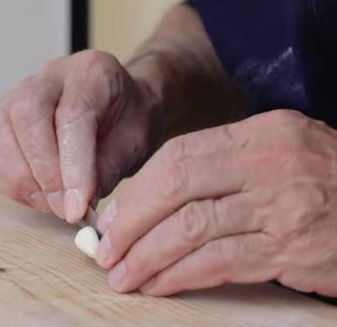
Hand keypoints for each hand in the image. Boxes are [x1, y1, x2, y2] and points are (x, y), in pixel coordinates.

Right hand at [0, 50, 160, 221]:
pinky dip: (7, 180)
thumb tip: (76, 204)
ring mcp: (18, 92)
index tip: (77, 206)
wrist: (119, 107)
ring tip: (49, 205)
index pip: (72, 116)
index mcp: (92, 73)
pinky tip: (33, 196)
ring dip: (21, 179)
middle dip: (42, 171)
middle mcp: (50, 75)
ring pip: (0, 130)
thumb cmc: (128, 122)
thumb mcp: (134, 145)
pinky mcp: (0, 117)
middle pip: (27, 115)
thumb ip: (106, 171)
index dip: (72, 166)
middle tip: (61, 207)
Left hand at [96, 109, 336, 296]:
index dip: (137, 189)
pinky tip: (159, 286)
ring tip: (122, 275)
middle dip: (130, 222)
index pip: (178, 154)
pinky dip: (179, 276)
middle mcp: (270, 164)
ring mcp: (282, 207)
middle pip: (175, 186)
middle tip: (106, 250)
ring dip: (146, 256)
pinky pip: (217, 262)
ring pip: (190, 228)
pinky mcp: (291, 250)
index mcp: (260, 134)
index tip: (112, 217)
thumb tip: (152, 199)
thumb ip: (222, 170)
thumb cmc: (325, 185)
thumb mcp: (280, 158)